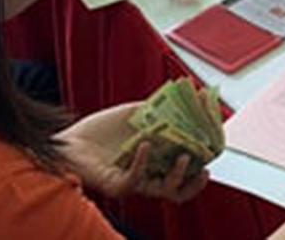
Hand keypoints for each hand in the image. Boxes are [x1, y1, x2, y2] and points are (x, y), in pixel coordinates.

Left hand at [55, 104, 211, 202]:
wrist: (69, 141)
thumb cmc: (102, 129)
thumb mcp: (137, 113)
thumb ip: (163, 107)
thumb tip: (194, 92)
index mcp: (156, 162)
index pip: (185, 170)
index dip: (202, 161)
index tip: (214, 146)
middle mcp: (148, 177)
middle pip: (179, 191)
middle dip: (195, 182)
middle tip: (204, 168)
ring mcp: (134, 183)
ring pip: (164, 192)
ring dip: (178, 175)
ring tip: (184, 157)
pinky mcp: (117, 186)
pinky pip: (136, 180)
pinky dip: (143, 162)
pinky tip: (145, 143)